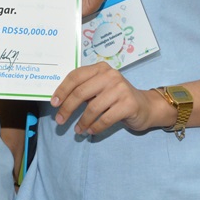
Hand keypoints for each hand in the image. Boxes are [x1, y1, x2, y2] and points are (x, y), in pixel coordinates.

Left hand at [51, 62, 167, 134]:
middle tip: (59, 121)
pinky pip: (105, 119)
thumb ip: (84, 89)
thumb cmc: (116, 98)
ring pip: (92, 108)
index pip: (75, 76)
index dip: (62, 90)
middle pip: (81, 92)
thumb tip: (59, 101)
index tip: (53, 103)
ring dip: (82, 122)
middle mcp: (110, 75)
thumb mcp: (100, 88)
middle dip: (67, 108)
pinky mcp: (129, 104)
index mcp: (100, 68)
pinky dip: (95, 127)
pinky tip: (90, 131)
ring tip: (77, 130)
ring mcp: (121, 89)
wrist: (146, 106)